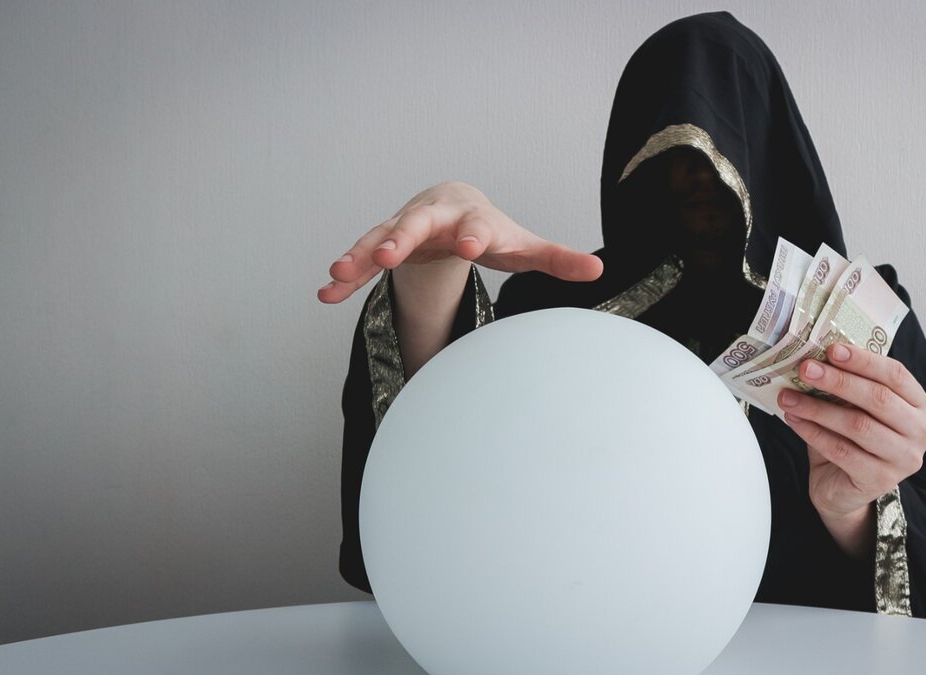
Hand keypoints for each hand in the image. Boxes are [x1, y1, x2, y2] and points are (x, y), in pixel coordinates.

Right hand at [317, 181, 602, 302]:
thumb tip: (599, 269)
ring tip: (339, 272)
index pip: (475, 225)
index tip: (470, 247)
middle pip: (416, 223)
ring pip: (378, 238)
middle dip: (402, 238)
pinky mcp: (383, 244)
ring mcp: (404, 228)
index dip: (473, 234)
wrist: (454, 203)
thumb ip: (557, 258)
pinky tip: (326, 294)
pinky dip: (345, 276)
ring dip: (360, 254)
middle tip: (389, 256)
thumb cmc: (493, 229)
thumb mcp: (523, 246)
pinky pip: (361, 259)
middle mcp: (434, 218)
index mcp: (473, 218)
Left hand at [776, 342, 925, 556]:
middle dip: (838, 381)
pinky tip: (794, 420)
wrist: (844, 489)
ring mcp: (903, 458)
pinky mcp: (881, 480)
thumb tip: (814, 357)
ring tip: (789, 397)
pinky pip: (841, 450)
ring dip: (818, 408)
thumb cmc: (850, 439)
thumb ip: (845, 385)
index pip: (895, 374)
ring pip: (858, 425)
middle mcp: (919, 431)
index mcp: (918, 404)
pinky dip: (814, 432)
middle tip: (806, 369)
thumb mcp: (852, 408)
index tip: (831, 350)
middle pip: (878, 398)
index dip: (863, 360)